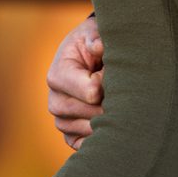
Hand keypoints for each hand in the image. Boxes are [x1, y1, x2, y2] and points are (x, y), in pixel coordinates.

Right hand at [46, 16, 104, 150]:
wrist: (86, 57)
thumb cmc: (91, 42)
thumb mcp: (92, 32)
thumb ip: (95, 37)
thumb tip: (99, 46)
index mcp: (57, 76)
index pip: (92, 92)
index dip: (111, 82)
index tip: (115, 71)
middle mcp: (55, 101)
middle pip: (93, 114)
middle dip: (112, 102)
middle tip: (121, 87)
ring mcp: (61, 121)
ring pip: (91, 130)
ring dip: (110, 118)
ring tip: (116, 99)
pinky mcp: (70, 135)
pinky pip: (86, 144)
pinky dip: (102, 136)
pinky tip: (112, 120)